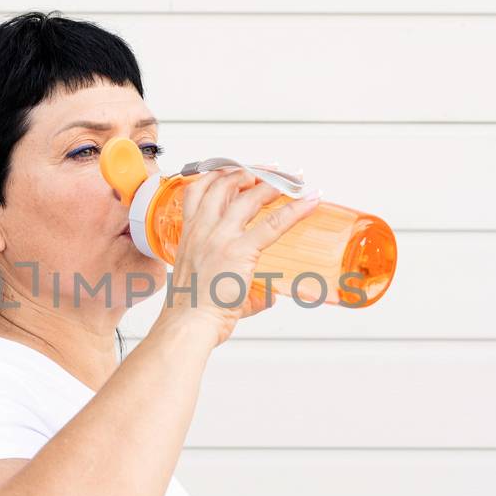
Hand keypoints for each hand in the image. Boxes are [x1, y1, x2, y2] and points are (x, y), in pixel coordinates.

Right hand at [157, 168, 319, 349]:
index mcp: (189, 233)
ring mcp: (221, 237)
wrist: (187, 324)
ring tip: (290, 180)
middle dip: (250, 172)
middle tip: (271, 172)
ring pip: (249, 197)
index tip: (237, 171)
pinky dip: (294, 209)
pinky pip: (273, 223)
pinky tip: (308, 201)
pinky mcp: (240, 250)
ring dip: (272, 184)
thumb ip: (237, 284)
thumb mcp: (206, 287)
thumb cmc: (190, 311)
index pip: (199, 189)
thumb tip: (266, 294)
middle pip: (225, 184)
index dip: (220, 174)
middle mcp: (203, 229)